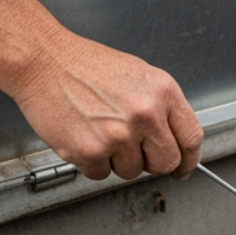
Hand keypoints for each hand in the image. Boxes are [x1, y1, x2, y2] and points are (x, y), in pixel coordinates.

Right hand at [8, 32, 202, 181]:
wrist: (44, 60)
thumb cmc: (85, 65)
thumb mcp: (139, 75)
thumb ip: (160, 106)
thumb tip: (171, 137)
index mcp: (163, 92)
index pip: (191, 137)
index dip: (189, 159)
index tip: (183, 167)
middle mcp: (145, 114)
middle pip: (166, 162)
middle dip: (151, 162)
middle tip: (134, 150)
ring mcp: (119, 135)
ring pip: (132, 171)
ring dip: (117, 160)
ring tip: (100, 130)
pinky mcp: (91, 151)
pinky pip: (100, 174)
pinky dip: (91, 163)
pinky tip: (84, 136)